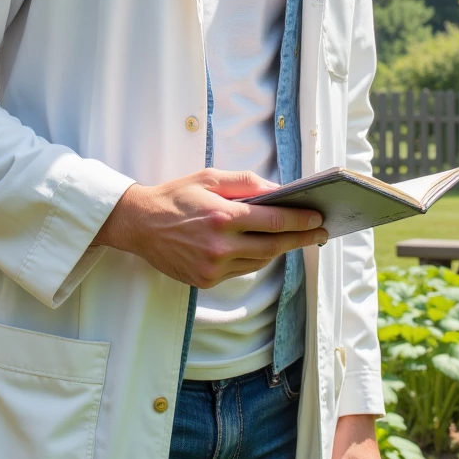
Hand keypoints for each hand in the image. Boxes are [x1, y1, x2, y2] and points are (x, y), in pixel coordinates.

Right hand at [93, 169, 326, 287]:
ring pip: (260, 261)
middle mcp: (220, 246)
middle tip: (320, 232)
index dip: (300, 220)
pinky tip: (262, 247)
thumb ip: (246, 183)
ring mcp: (213, 267)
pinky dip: (254, 259)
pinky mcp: (206, 280)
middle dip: (301, 238)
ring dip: (279, 249)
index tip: (318, 217)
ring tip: (294, 238)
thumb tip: (279, 191)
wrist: (139, 224)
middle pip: (274, 246)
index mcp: (223, 217)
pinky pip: (241, 270)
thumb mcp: (209, 178)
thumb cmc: (175, 197)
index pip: (274, 221)